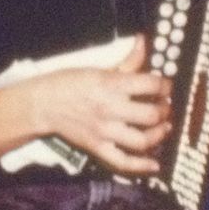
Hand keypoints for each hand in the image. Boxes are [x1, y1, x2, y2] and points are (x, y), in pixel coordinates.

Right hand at [30, 36, 171, 174]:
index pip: (151, 85)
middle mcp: (111, 108)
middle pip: (152, 115)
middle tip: (164, 107)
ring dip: (158, 135)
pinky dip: (141, 166)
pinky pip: (123, 162)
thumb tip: (143, 43)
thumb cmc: (68, 83)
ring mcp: (104, 131)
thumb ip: (126, 61)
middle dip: (164, 111)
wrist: (42, 103)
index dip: (165, 86)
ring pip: (143, 140)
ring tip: (163, 128)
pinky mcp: (97, 147)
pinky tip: (153, 164)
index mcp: (112, 84)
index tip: (165, 87)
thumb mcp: (98, 67)